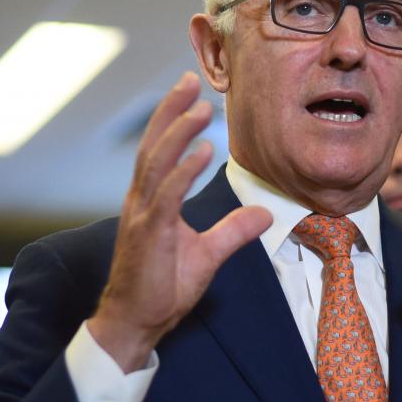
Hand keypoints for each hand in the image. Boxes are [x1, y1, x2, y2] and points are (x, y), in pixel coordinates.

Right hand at [89, 72, 271, 371]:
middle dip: (171, 110)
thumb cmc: (162, 289)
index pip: (159, 149)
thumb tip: (265, 213)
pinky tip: (201, 150)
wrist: (135, 324)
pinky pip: (167, 195)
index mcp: (150, 201)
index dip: (171, 118)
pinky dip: (183, 170)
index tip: (189, 90)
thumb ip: (233, 231)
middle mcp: (141, 201)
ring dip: (179, 132)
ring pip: (158, 163)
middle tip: (188, 78)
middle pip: (154, 145)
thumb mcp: (207, 255)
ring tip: (199, 107)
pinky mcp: (149, 235)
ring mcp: (142, 217)